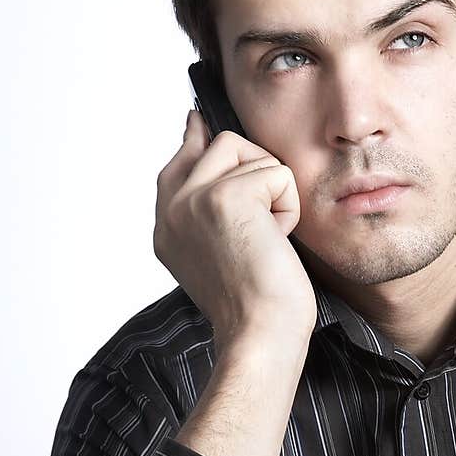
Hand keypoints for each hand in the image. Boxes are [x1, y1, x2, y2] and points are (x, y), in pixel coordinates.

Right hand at [154, 110, 316, 353]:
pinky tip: (276, 240)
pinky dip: (287, 205)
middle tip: (263, 224)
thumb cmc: (254, 304)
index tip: (197, 121)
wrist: (260, 334)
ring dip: (272, 190)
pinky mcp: (224, 197)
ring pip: (246, 151)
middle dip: (255, 173)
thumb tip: (211, 153)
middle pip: (219, 144)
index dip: (196, 139)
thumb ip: (210, 206)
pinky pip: (275, 172)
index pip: (179, 161)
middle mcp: (172, 209)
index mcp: (167, 226)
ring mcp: (193, 199)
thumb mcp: (221, 251)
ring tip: (268, 236)